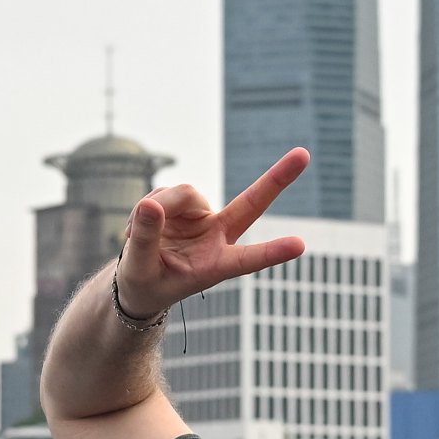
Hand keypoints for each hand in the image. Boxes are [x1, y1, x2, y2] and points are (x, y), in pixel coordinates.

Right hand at [112, 151, 310, 324]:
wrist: (139, 279)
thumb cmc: (146, 283)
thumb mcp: (138, 269)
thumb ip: (145, 240)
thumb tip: (150, 204)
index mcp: (216, 266)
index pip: (248, 259)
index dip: (272, 252)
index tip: (300, 246)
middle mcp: (217, 237)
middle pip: (251, 204)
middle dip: (277, 178)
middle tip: (303, 154)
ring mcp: (204, 218)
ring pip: (186, 193)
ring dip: (161, 206)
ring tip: (135, 235)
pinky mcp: (187, 205)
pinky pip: (167, 192)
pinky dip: (149, 206)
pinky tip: (140, 225)